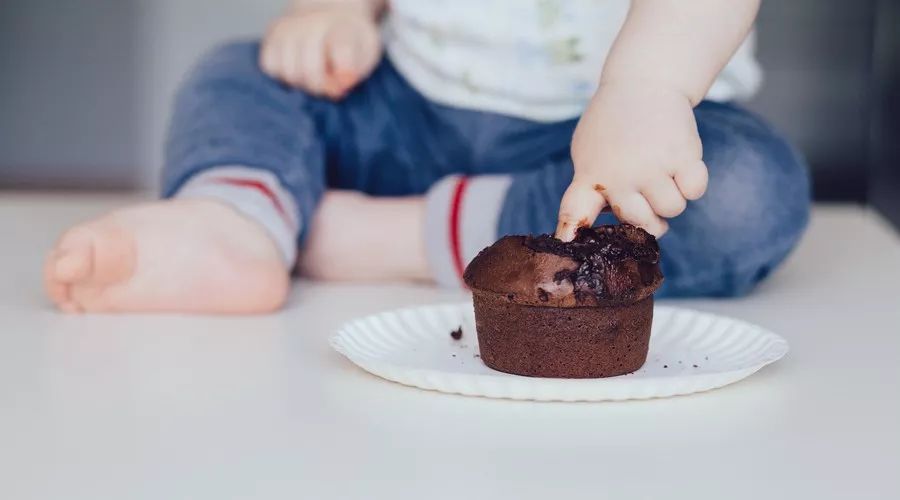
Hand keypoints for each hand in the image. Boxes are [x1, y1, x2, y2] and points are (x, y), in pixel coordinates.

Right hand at [260, 2, 380, 98]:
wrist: (330, 15)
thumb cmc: (351, 43)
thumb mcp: (366, 56)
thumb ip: (356, 72)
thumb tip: (339, 87)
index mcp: (343, 27)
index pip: (341, 48)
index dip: (344, 71)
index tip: (346, 81)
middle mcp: (313, 23)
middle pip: (310, 71)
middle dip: (320, 87)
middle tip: (328, 85)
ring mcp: (289, 27)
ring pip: (289, 72)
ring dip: (301, 83)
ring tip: (313, 76)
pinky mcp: (272, 33)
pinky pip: (270, 66)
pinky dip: (282, 75)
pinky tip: (296, 69)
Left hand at [557, 81, 707, 239]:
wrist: (643, 83)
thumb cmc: (613, 123)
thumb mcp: (587, 151)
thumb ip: (589, 187)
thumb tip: (587, 227)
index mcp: (590, 176)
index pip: (574, 212)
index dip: (570, 234)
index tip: (567, 246)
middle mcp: (619, 176)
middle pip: (643, 224)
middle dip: (651, 215)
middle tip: (648, 190)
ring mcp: (652, 166)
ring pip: (672, 209)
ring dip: (673, 195)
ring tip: (662, 170)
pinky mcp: (683, 155)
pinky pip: (695, 191)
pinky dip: (693, 182)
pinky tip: (680, 162)